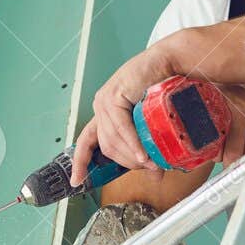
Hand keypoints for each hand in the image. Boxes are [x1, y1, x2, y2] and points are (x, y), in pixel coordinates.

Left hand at [69, 41, 178, 186]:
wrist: (168, 62)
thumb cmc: (161, 89)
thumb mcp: (151, 122)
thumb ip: (148, 145)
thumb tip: (155, 174)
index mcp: (104, 114)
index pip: (86, 142)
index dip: (80, 162)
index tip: (76, 181)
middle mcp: (101, 107)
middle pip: (107, 147)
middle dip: (127, 162)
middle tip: (149, 168)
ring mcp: (105, 100)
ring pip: (113, 139)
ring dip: (133, 156)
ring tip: (152, 163)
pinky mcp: (114, 95)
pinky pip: (122, 127)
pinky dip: (133, 143)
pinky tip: (143, 155)